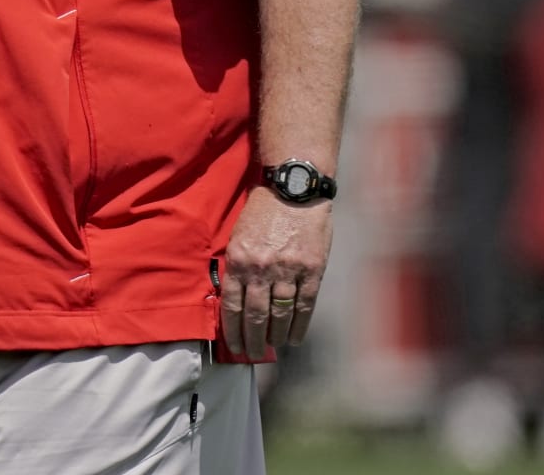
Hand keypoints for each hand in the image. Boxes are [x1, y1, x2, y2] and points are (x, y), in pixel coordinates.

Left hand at [219, 187, 332, 359]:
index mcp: (239, 259)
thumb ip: (238, 266)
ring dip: (276, 336)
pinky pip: (304, 306)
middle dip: (253, 339)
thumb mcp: (239, 235)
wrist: (294, 190)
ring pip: (280, 314)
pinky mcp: (312, 270)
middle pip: (256, 315)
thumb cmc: (263, 212)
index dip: (233, 330)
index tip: (234, 345)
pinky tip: (294, 339)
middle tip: (253, 354)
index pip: (232, 305)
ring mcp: (288, 270)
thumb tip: (235, 300)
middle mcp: (261, 268)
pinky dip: (299, 325)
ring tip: (273, 347)